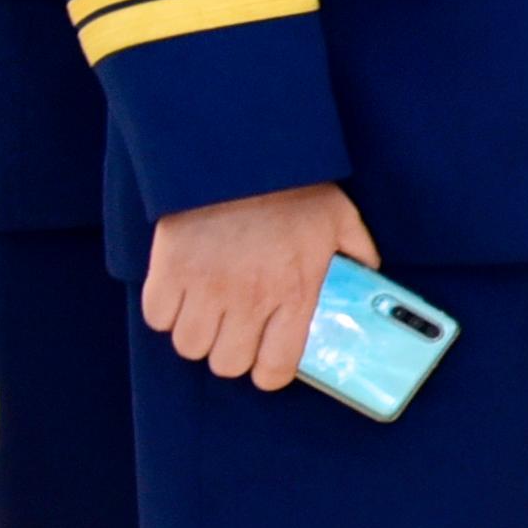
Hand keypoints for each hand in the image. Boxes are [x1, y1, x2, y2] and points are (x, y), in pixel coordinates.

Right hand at [143, 182, 374, 390]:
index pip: (275, 367)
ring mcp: (205, 287)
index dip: (269, 373)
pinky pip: (157, 317)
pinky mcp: (169, 271)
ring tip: (210, 313)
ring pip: (189, 346)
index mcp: (294, 293)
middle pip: (227, 364)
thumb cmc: (294, 188)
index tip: (267, 363)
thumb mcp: (341, 221)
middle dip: (232, 354)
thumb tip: (370, 278)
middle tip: (237, 333)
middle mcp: (249, 299)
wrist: (240, 155)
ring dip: (198, 335)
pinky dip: (166, 312)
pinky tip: (183, 294)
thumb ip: (357, 255)